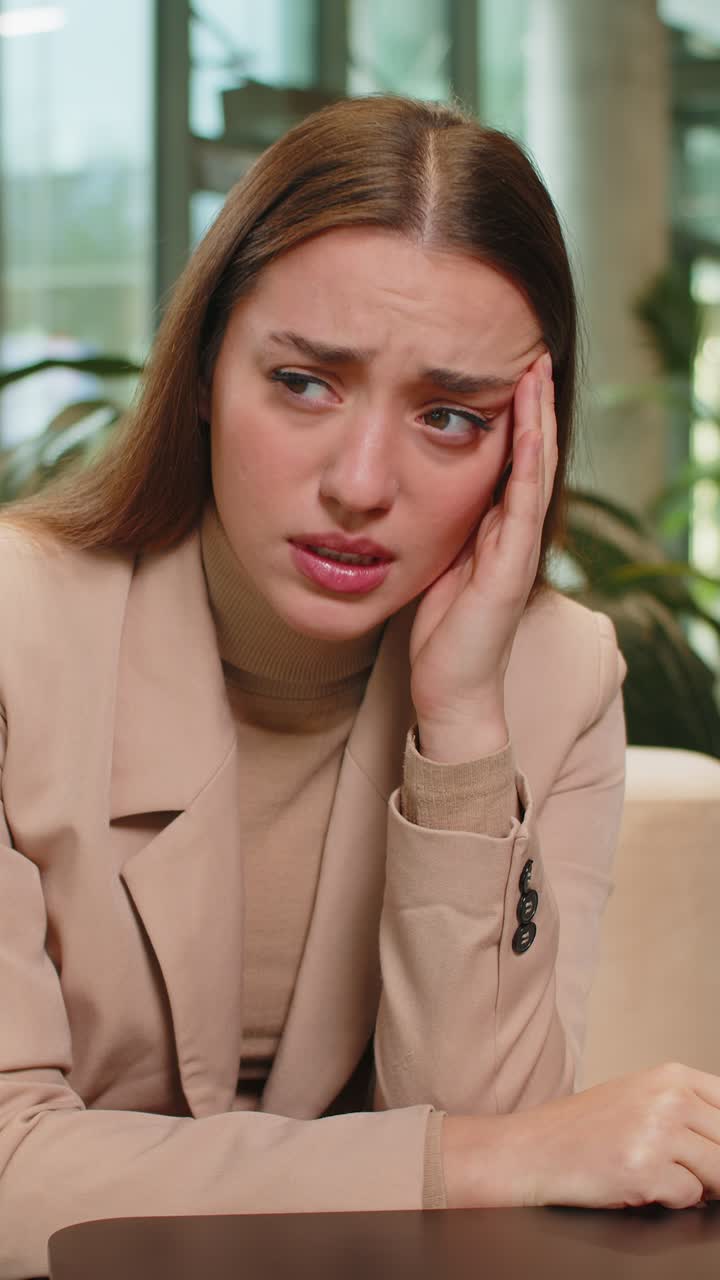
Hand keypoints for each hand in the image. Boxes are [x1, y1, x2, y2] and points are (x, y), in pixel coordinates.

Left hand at [408, 351, 556, 760]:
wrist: (451, 688)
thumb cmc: (440, 633)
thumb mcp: (434, 564)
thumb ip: (437, 529)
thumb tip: (412, 492)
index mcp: (493, 530)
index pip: (508, 460)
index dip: (512, 416)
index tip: (506, 370)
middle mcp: (513, 533)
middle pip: (530, 454)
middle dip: (531, 404)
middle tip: (533, 352)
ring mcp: (518, 548)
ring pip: (535, 469)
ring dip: (536, 419)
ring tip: (537, 371)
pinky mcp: (512, 567)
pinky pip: (522, 504)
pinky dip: (527, 462)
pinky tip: (527, 427)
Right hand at [442, 1062, 719, 1209]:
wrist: (532, 1149)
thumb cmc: (582, 1128)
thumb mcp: (640, 1098)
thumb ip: (688, 1110)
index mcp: (671, 1075)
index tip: (714, 1150)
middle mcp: (668, 1098)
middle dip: (715, 1165)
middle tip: (684, 1168)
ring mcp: (658, 1132)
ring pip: (719, 1173)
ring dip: (695, 1184)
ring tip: (658, 1173)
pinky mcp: (646, 1170)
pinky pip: (690, 1197)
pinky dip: (670, 1198)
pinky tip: (639, 1183)